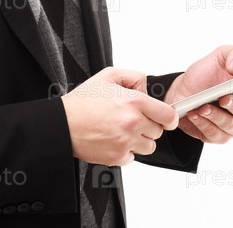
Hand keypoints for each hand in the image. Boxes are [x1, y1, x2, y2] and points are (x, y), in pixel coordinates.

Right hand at [62, 67, 178, 165]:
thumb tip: (147, 88)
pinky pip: (133, 157)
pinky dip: (127, 151)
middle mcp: (132, 123)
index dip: (169, 117)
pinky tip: (115, 139)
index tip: (166, 118)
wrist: (63, 124)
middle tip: (133, 119)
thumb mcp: (109, 75)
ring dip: (140, 140)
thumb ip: (134, 77)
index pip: (168, 115)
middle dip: (149, 125)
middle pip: (159, 131)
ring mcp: (125, 142)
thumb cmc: (83, 102)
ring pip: (149, 146)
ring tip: (123, 130)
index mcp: (134, 102)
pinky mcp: (117, 157)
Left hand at [165, 45, 232, 142]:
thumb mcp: (219, 56)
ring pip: (231, 126)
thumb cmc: (204, 75)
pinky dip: (204, 124)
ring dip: (216, 116)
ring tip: (202, 107)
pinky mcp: (217, 136)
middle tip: (223, 99)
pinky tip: (194, 114)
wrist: (182, 91)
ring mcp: (232, 125)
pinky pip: (214, 134)